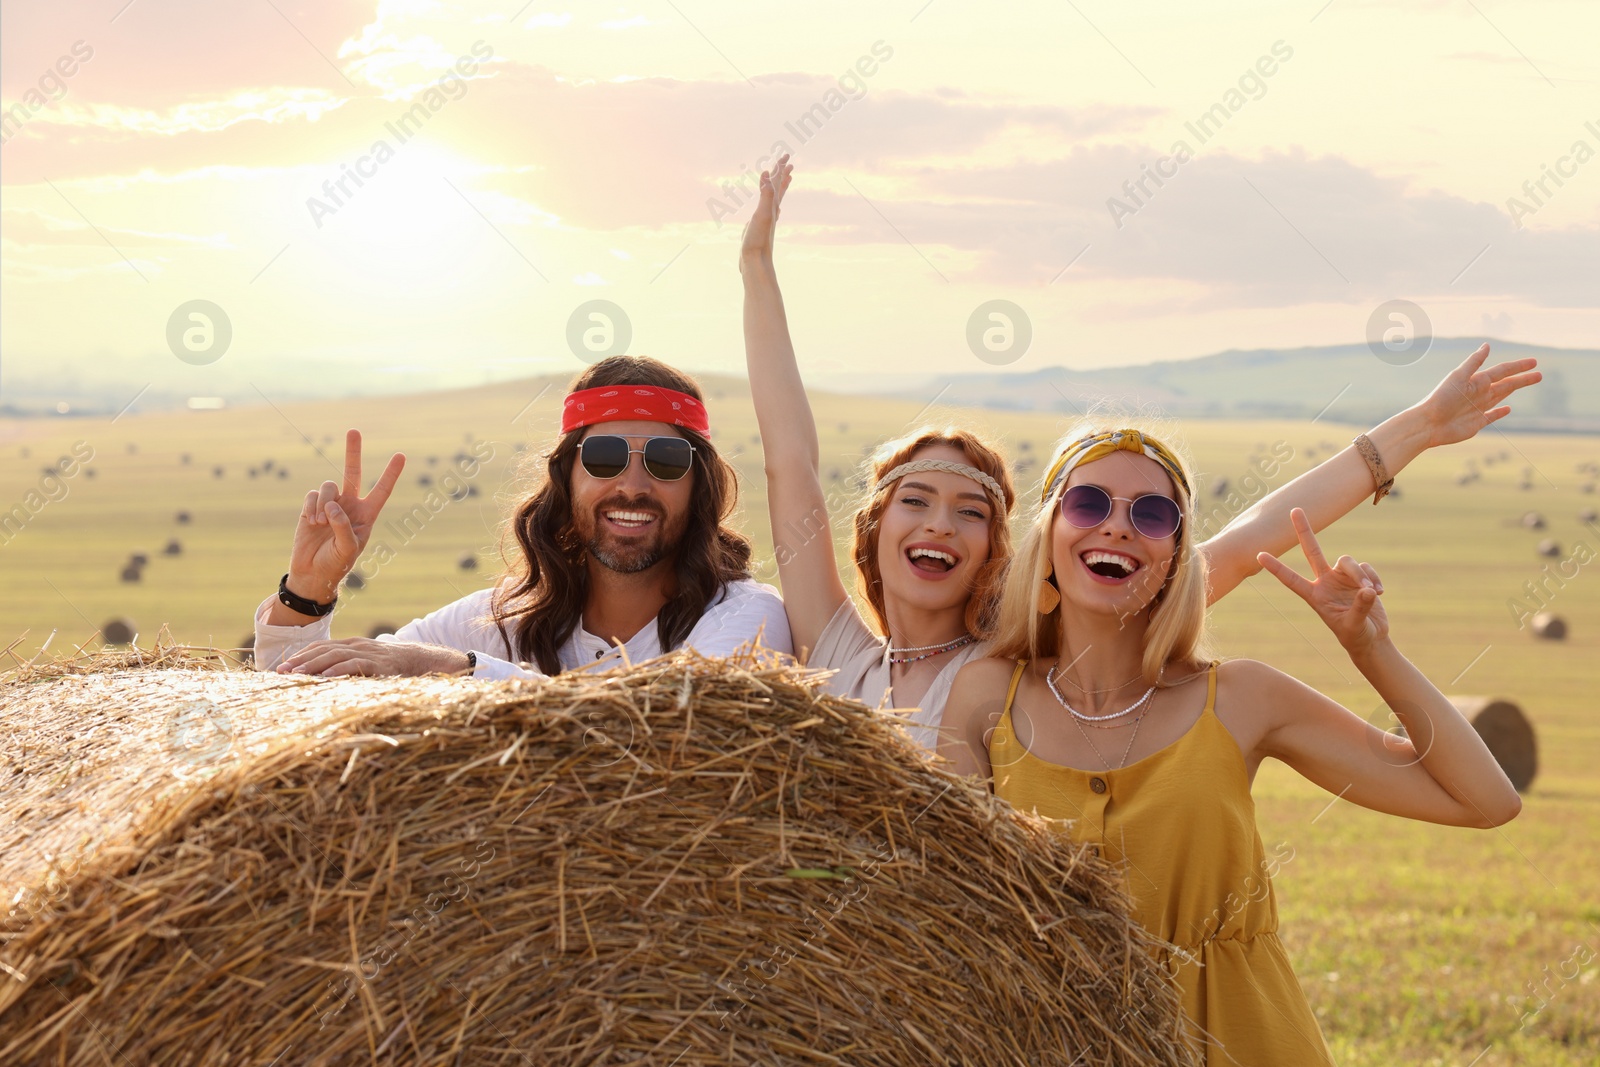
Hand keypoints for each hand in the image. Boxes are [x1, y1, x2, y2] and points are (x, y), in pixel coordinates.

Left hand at [276, 638, 469, 676]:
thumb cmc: (392, 666)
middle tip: (282, 671)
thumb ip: (348, 666)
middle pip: (323, 650)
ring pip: (335, 656)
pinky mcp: (378, 664)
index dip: (302, 655)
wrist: (422, 660)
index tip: (284, 666)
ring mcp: (367, 653)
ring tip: (297, 674)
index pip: (321, 646)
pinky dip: (339, 670)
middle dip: (301, 660)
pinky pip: (355, 665)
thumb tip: (325, 680)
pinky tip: (325, 677)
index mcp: (352, 645)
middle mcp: (357, 645)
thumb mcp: (367, 663)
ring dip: (313, 665)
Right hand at [286, 430, 404, 600]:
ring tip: (321, 523)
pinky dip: (311, 508)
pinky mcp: (311, 507)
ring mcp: (330, 504)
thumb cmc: (336, 563)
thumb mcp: (347, 548)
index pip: (382, 491)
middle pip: (353, 473)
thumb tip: (333, 504)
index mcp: (367, 515)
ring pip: (329, 487)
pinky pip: (312, 495)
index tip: (401, 455)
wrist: (312, 572)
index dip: (391, 474)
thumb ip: (343, 526)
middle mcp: (350, 505)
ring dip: (324, 503)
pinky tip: (311, 522)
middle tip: (354, 430)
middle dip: (353, 452)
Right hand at [739, 153, 792, 268]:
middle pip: (779, 189)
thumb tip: (768, 174)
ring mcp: (766, 219)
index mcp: (772, 206)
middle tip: (789, 163)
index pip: (777, 182)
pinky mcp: (760, 227)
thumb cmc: (758, 240)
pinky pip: (767, 210)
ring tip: (784, 180)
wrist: (755, 263)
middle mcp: (772, 211)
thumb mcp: (762, 214)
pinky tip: (772, 207)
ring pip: (775, 199)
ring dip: (779, 188)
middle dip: (783, 175)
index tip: (785, 155)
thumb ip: (766, 194)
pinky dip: (770, 203)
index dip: (780, 168)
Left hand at [1257, 508, 1388, 654]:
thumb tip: (1367, 590)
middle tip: (1294, 509)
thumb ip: (1360, 607)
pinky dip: (1372, 578)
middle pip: (1312, 551)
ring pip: (1347, 561)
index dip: (1276, 568)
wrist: (1370, 637)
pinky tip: (1379, 592)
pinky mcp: (1359, 576)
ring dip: (1361, 576)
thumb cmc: (1356, 635)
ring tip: (1372, 593)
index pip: (1291, 580)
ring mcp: (1341, 577)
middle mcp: (1325, 582)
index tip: (1258, 555)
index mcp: (1315, 596)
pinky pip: (1364, 568)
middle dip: (1304, 530)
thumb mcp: (1355, 625)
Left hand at [1416, 342, 1540, 447]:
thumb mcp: (1458, 377)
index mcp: (1476, 381)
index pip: (1502, 371)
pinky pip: (1492, 416)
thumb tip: (1487, 345)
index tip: (1534, 362)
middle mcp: (1479, 393)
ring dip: (1514, 390)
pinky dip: (1500, 412)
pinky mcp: (1476, 423)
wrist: (1428, 424)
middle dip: (1522, 378)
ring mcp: (1478, 408)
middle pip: (1506, 384)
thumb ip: (1473, 363)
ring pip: (1501, 397)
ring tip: (1528, 385)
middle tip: (1540, 374)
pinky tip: (1508, 409)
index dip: (1518, 367)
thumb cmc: (1441, 399)